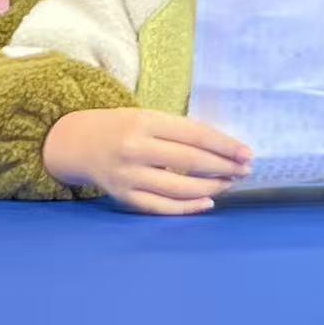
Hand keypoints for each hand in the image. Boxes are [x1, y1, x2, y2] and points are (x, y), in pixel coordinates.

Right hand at [42, 108, 252, 215]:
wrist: (76, 143)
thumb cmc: (121, 127)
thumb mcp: (147, 117)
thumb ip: (178, 132)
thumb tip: (222, 149)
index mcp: (144, 121)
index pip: (194, 134)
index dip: (224, 145)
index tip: (247, 153)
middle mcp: (135, 148)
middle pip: (190, 161)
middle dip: (223, 167)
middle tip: (245, 170)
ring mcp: (128, 176)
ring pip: (179, 188)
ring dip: (210, 187)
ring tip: (229, 183)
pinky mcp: (123, 197)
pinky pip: (162, 207)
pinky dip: (188, 207)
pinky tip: (207, 202)